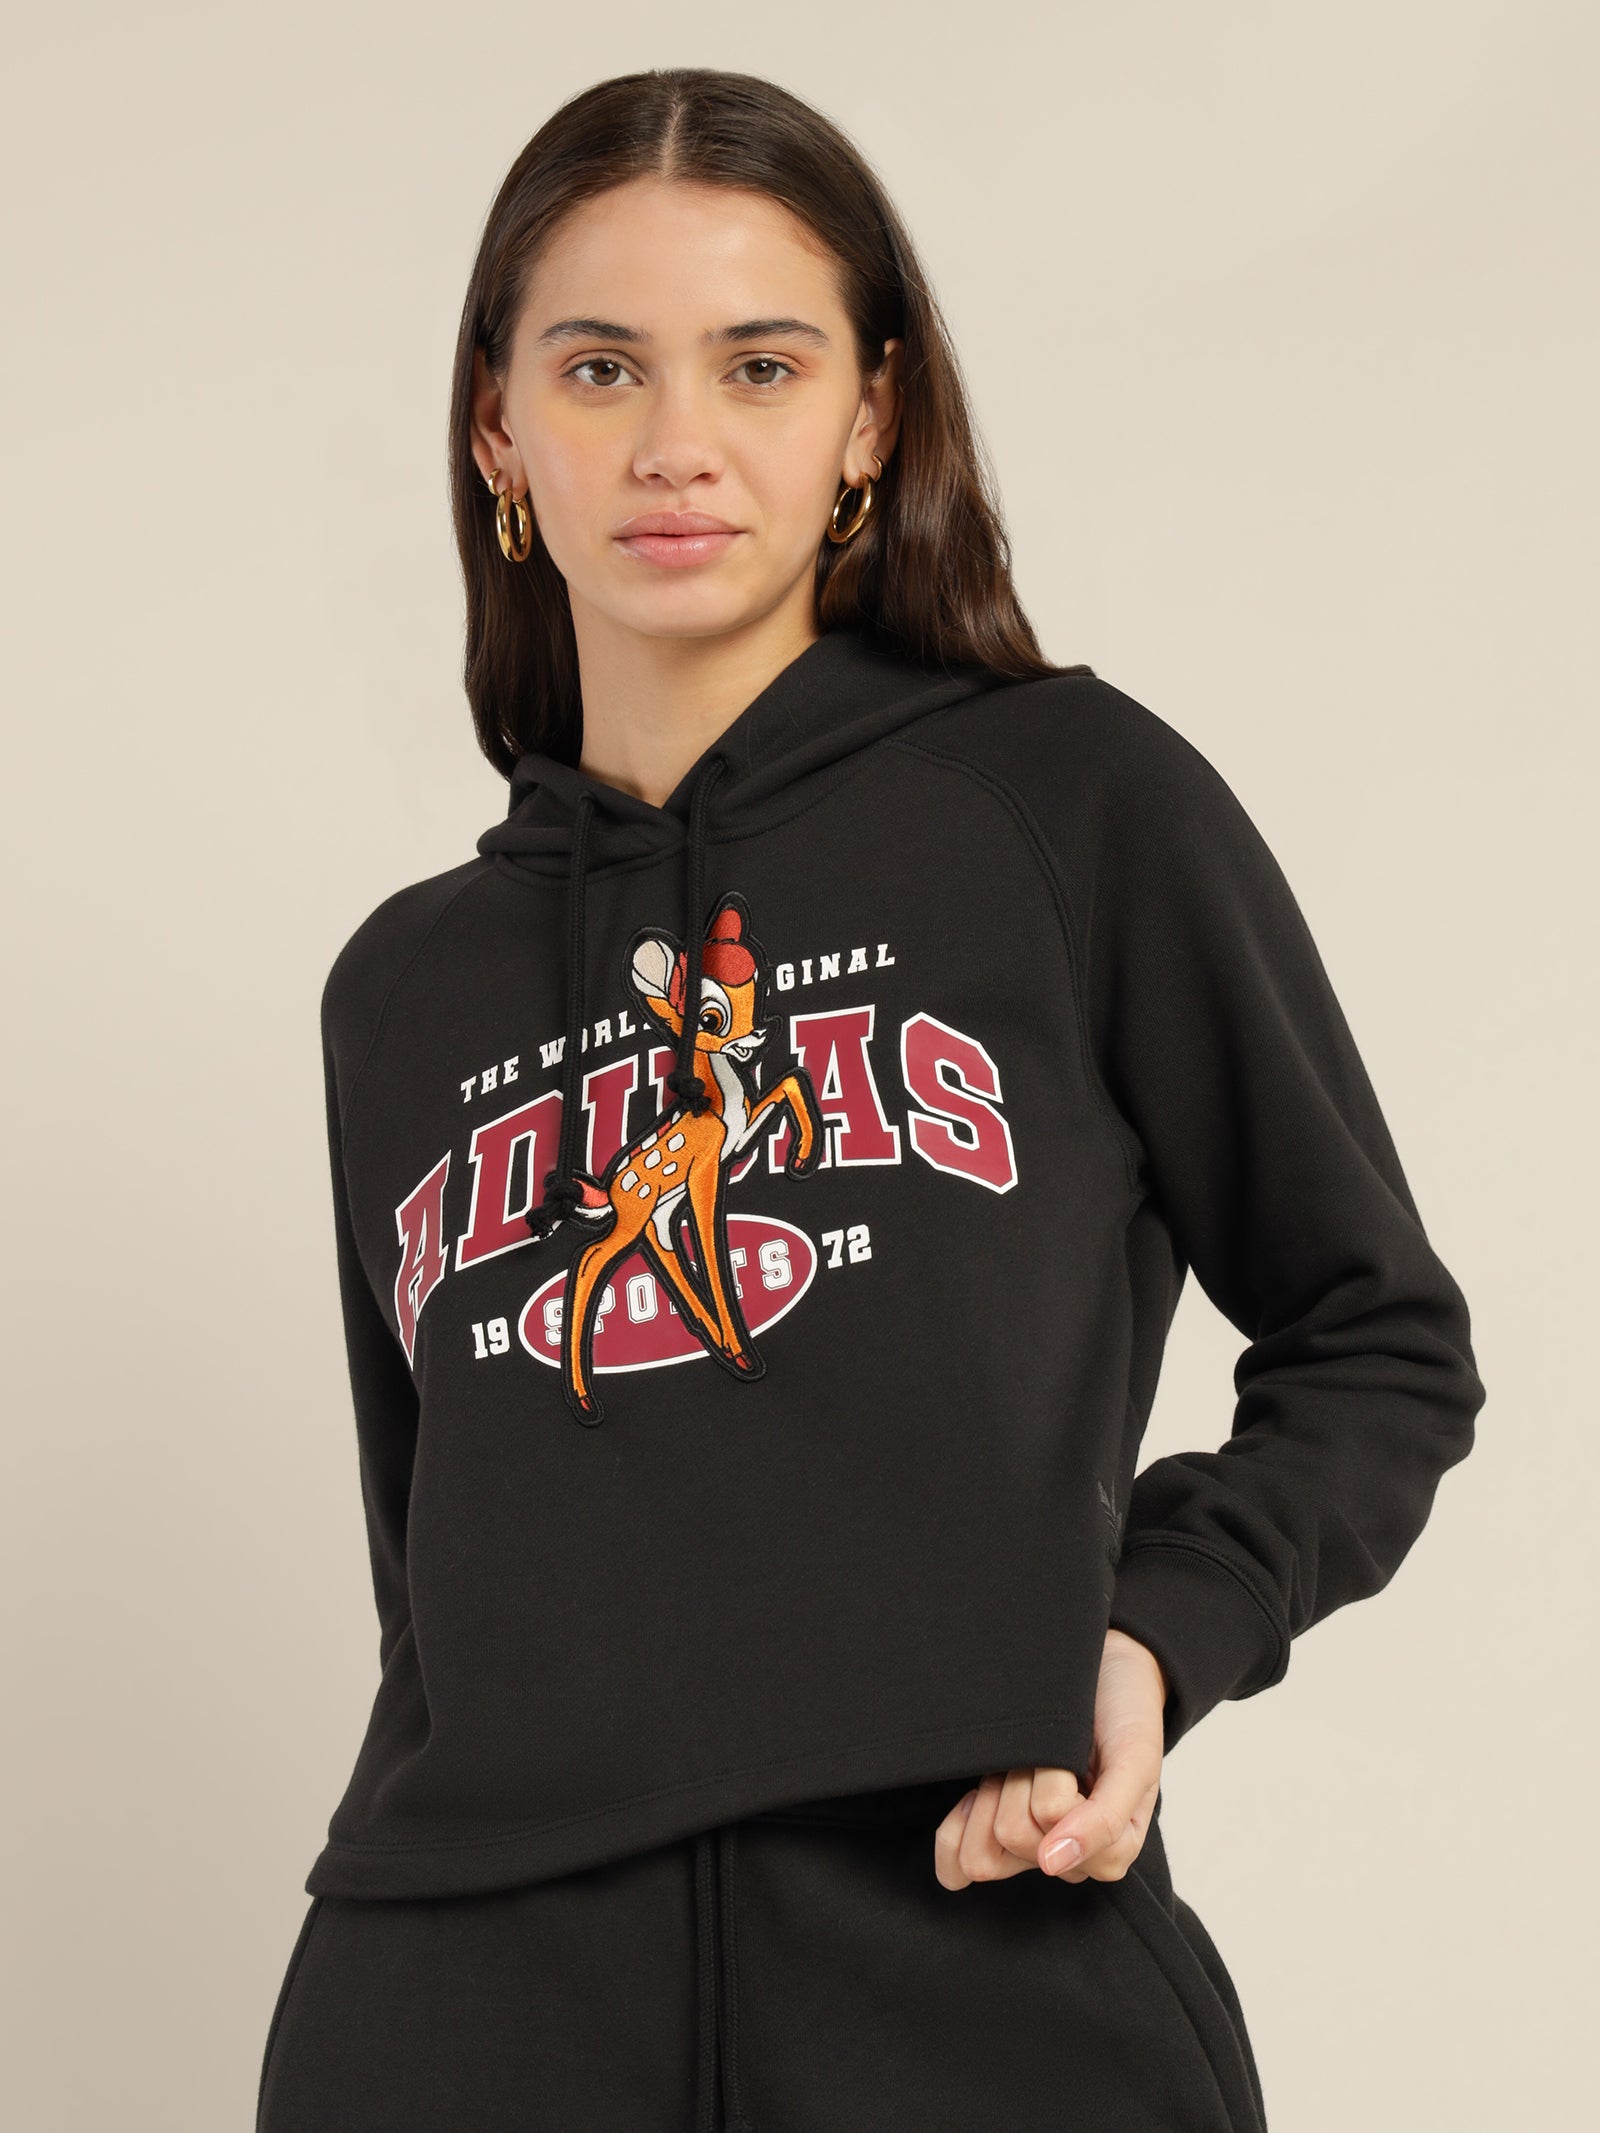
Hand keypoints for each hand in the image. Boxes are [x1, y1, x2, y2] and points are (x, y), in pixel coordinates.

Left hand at [933, 1629, 1167, 1890]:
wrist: (1106, 1668)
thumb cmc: (1126, 1712)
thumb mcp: (1134, 1760)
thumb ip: (1105, 1820)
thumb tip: (1052, 1865)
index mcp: (1110, 1851)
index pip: (1050, 1844)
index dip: (1052, 1791)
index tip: (1075, 1759)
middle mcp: (1070, 1855)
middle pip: (1012, 1838)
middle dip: (1021, 1783)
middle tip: (1047, 1754)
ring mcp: (1033, 1843)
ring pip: (987, 1841)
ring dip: (1000, 1786)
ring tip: (1028, 1760)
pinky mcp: (999, 1828)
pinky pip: (958, 1861)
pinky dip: (961, 1819)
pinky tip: (983, 1787)